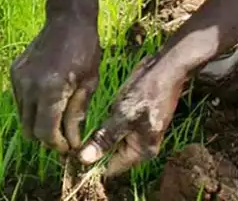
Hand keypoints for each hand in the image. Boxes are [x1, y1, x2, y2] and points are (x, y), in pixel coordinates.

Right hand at [10, 17, 101, 152]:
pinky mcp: (14, 72)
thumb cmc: (85, 50)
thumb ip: (76, 115)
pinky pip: (20, 101)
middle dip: (47, 137)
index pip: (46, 132)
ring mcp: (18, 78)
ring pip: (23, 117)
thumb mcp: (89, 84)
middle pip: (30, 130)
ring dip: (39, 122)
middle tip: (64, 136)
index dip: (57, 144)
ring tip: (58, 117)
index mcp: (50, 90)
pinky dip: (33, 107)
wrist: (67, 19)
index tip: (69, 146)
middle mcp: (29, 86)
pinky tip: (48, 98)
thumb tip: (71, 142)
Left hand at [77, 54, 187, 176]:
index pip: (111, 168)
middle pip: (112, 156)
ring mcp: (140, 132)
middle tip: (71, 142)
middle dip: (95, 149)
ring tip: (77, 132)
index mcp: (141, 152)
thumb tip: (84, 159)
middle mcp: (142, 147)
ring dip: (99, 137)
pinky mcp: (137, 119)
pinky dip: (107, 126)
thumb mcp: (123, 116)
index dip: (92, 164)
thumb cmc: (146, 93)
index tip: (72, 157)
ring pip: (114, 141)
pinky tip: (94, 119)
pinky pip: (118, 129)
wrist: (166, 69)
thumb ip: (104, 138)